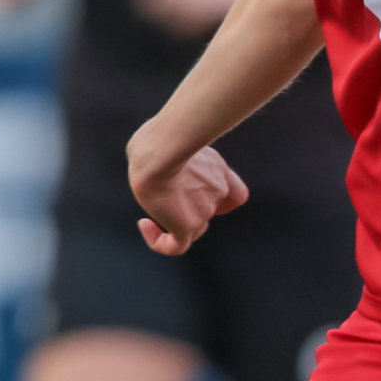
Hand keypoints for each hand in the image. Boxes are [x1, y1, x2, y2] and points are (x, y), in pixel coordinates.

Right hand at [129, 136, 248, 255]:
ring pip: (194, 227)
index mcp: (218, 170)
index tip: (195, 188)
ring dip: (172, 218)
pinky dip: (158, 241)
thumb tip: (152, 150)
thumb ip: (170, 145)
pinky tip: (145, 224)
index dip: (223, 197)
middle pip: (211, 209)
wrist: (162, 151)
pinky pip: (175, 246)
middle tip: (165, 185)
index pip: (236, 194)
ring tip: (152, 198)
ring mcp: (204, 211)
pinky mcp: (186, 226)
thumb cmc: (163, 139)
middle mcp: (216, 192)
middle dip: (189, 201)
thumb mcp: (172, 134)